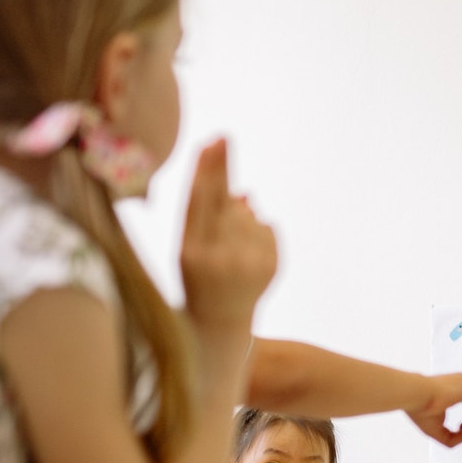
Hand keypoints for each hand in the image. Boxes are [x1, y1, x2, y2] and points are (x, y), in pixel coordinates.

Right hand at [178, 139, 276, 334]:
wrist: (220, 324)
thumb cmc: (198, 280)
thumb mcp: (191, 251)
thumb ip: (207, 220)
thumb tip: (246, 193)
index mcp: (190, 253)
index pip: (199, 203)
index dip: (206, 171)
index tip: (212, 142)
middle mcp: (218, 258)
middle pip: (224, 201)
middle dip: (222, 169)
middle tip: (223, 138)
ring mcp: (247, 264)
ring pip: (248, 214)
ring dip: (241, 216)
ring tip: (228, 245)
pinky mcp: (271, 268)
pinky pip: (268, 229)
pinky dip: (259, 231)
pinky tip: (246, 252)